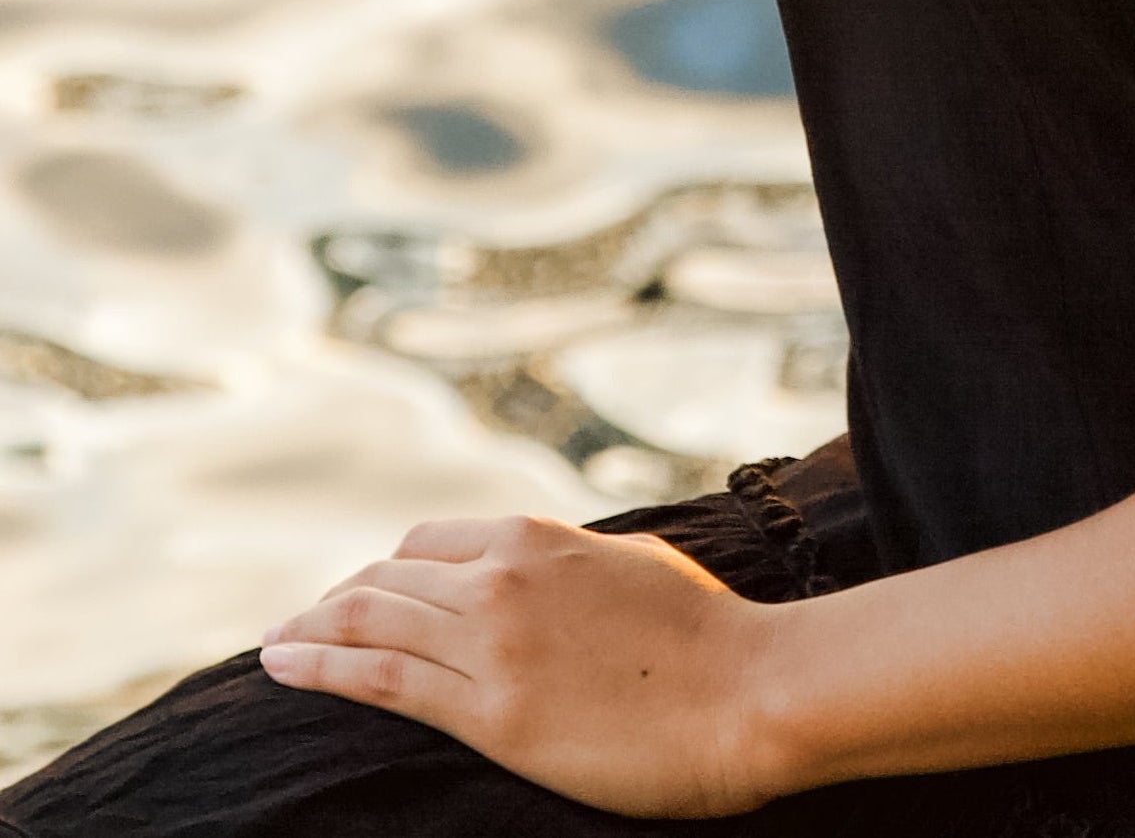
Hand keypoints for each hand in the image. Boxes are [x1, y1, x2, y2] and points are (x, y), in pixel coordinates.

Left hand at [260, 513, 800, 817]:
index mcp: (538, 537)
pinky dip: (323, 665)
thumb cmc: (708, 636)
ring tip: (273, 646)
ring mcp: (494, 641)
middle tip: (298, 625)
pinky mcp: (491, 711)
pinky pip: (384, 679)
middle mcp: (503, 576)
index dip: (387, 572)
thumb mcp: (630, 564)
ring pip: (371, 620)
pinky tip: (284, 665)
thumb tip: (537, 568)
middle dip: (336, 600)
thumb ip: (569, 563)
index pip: (428, 543)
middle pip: (389, 578)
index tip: (360, 598)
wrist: (747, 694)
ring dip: (311, 629)